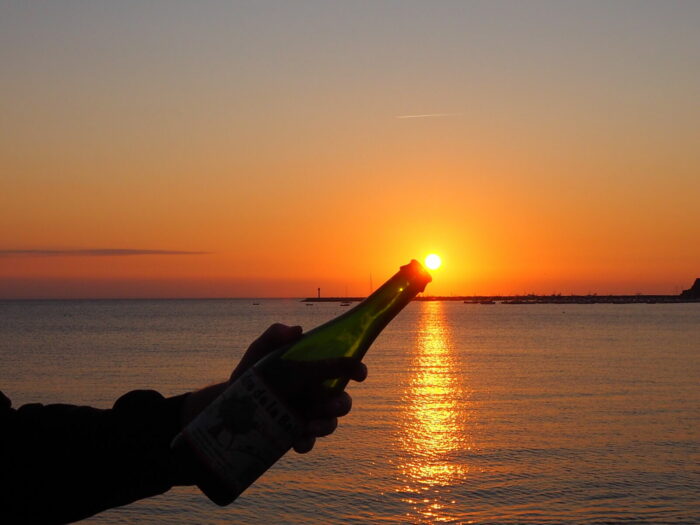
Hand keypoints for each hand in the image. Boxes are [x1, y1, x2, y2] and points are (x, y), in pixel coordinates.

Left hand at [230, 323, 366, 453]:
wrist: (232, 404)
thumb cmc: (252, 373)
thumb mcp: (260, 351)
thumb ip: (274, 336)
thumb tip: (296, 330)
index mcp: (314, 372)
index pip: (340, 369)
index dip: (354, 369)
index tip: (360, 373)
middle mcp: (316, 395)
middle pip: (342, 402)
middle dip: (342, 404)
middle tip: (332, 406)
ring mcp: (307, 417)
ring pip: (329, 424)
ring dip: (325, 426)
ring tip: (310, 426)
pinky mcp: (295, 435)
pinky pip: (308, 442)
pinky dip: (306, 442)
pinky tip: (296, 440)